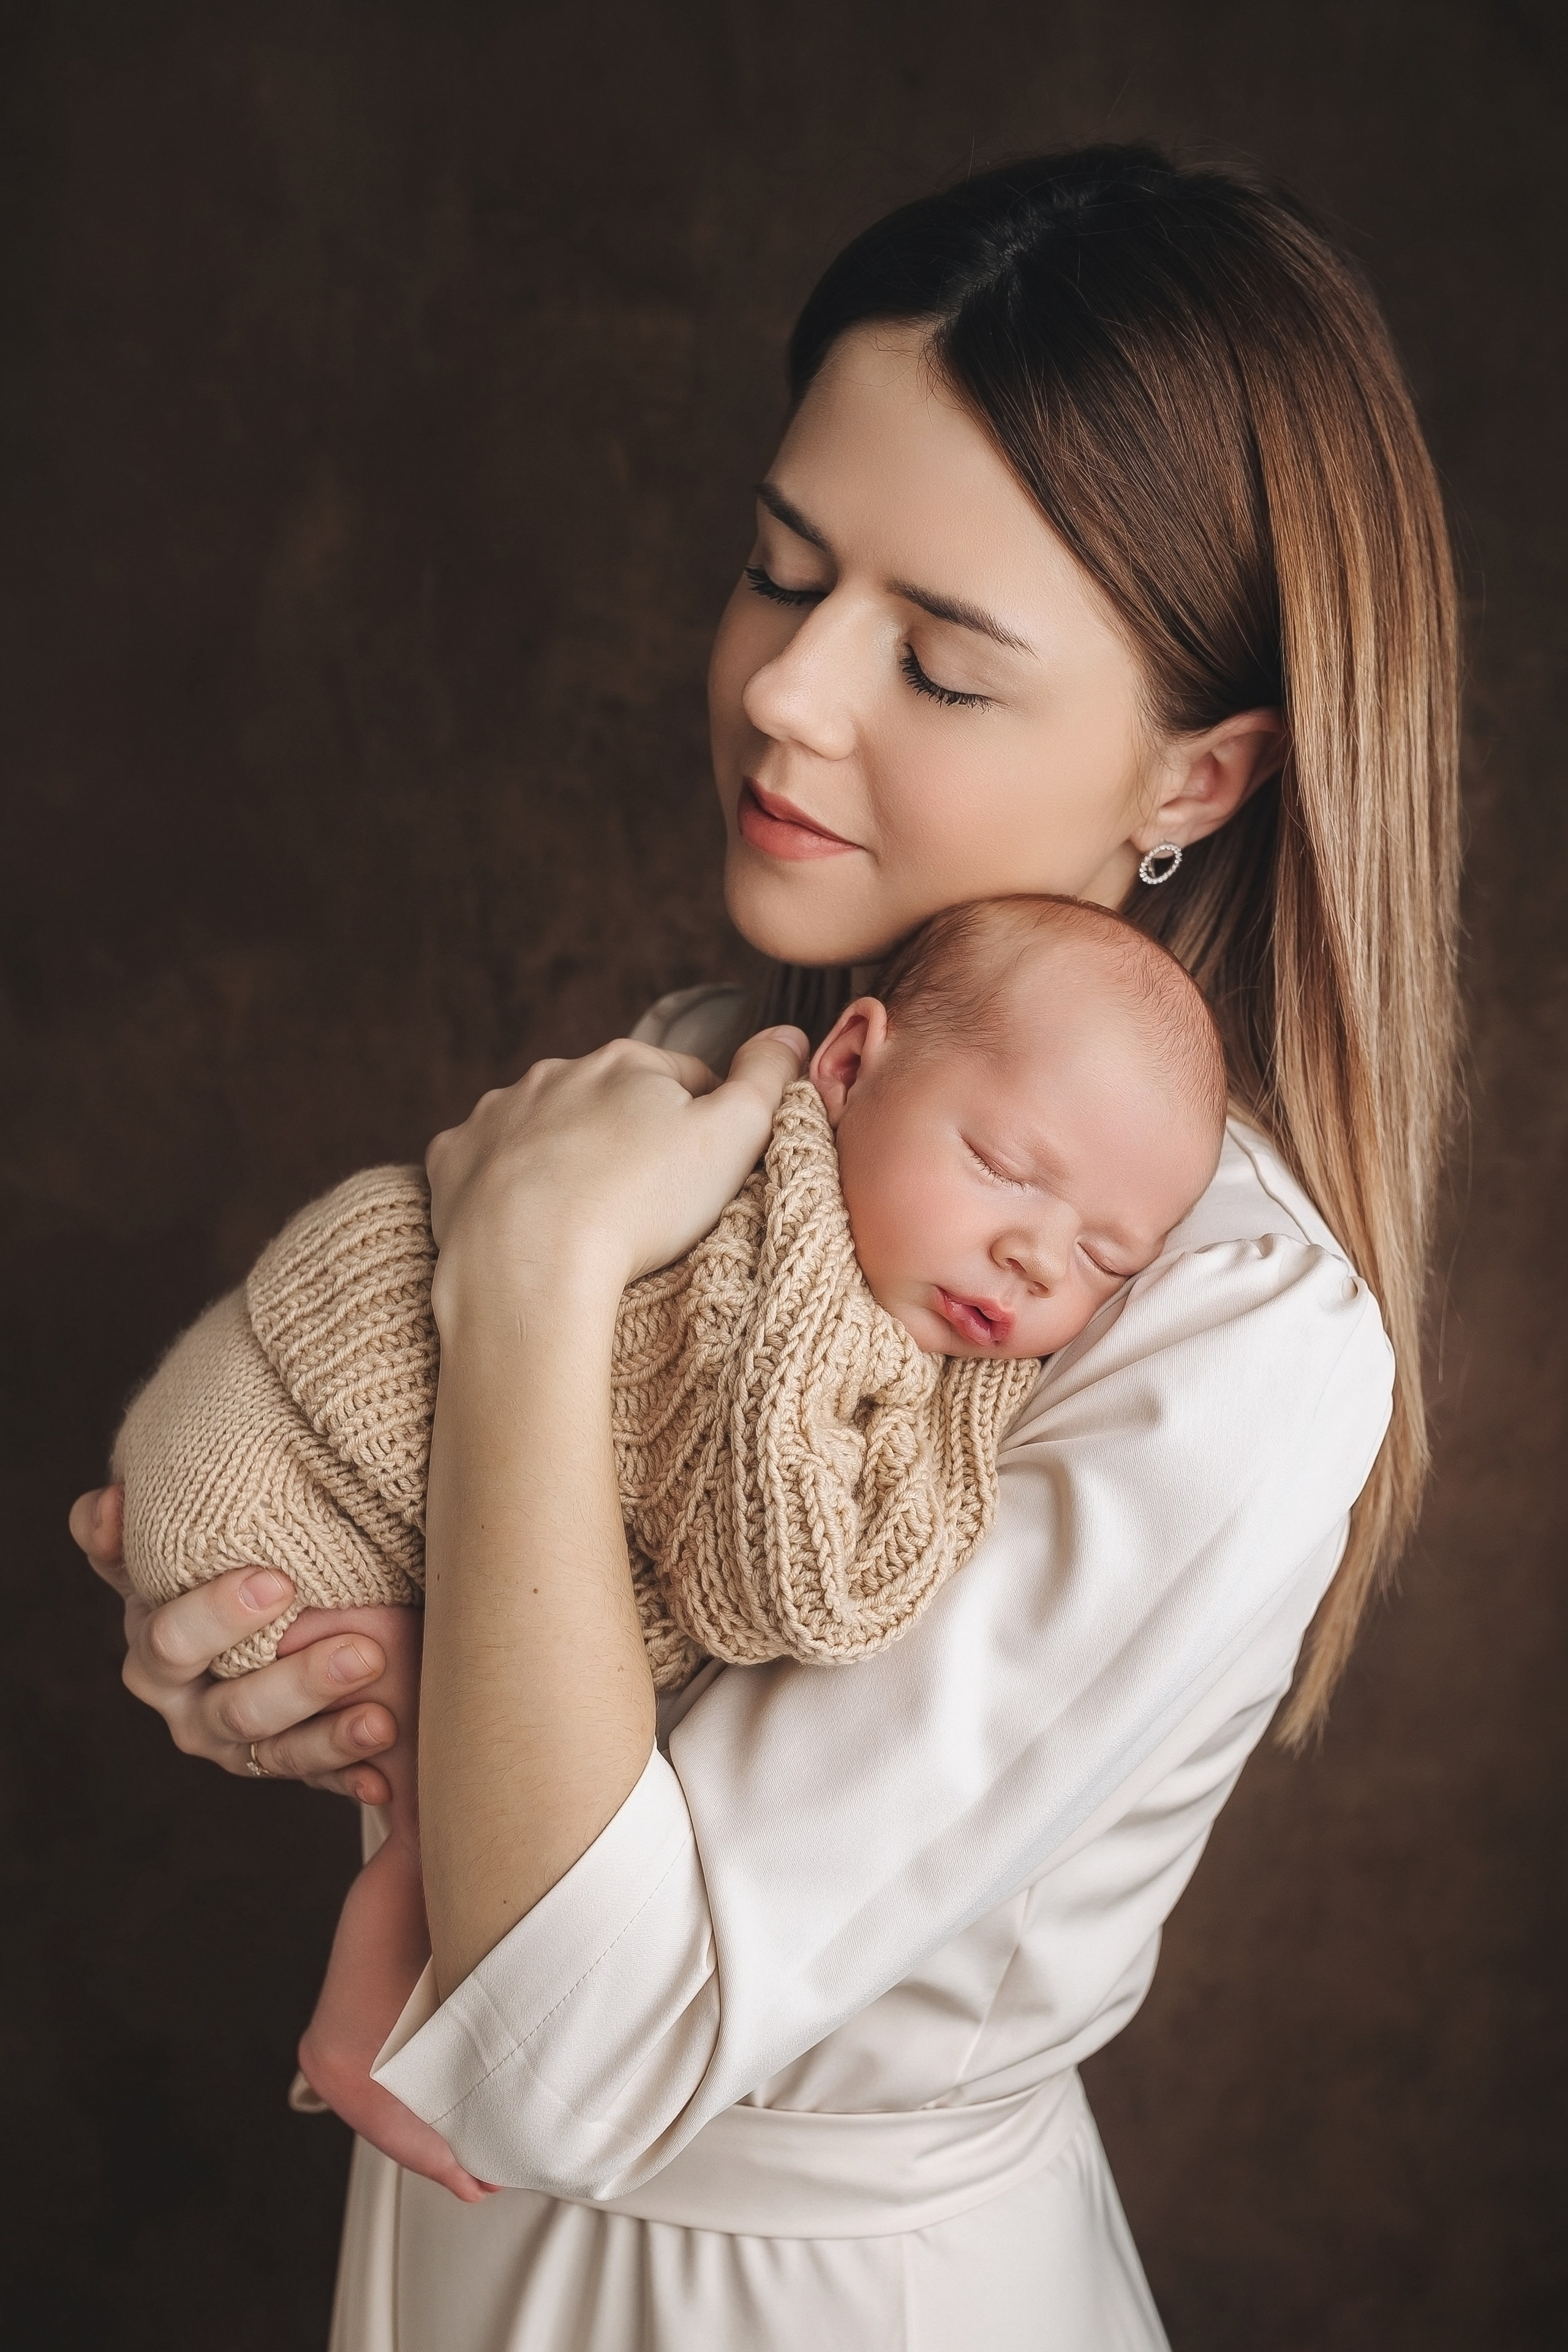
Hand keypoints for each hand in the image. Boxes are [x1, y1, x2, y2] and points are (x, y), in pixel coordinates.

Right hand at [70, 1484, 402, 1800]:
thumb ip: (145, 1515)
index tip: (276, 1582)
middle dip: (296, 1682)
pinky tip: (382, 1779)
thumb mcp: (181, 1529)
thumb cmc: (216, 1552)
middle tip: (360, 1649)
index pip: (170, 1637)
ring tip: (381, 1719)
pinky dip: (347, 1779)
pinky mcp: (273, 1761)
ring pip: (273, 1749)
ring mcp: (227, 1739)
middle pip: (231, 1705)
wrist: (256, 1596)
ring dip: (329, 1738)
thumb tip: (116, 1499)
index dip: (213, 1615)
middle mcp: (183, 1699)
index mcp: (154, 1640)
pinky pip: (310, 1778)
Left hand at [425, 1026, 807, 1315]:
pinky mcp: (452, 1159)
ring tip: (587, 1215)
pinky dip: (505, 1184)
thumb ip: (767, 1080)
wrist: (529, 1266)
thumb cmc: (640, 1203)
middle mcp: (555, 1073)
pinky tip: (527, 1222)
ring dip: (566, 1156)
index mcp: (626, 1062)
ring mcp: (498, 1115)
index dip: (708, 1122)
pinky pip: (484, 1162)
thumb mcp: (734, 1137)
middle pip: (611, 1100)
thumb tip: (790, 1035)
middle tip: (650, 1200)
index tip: (709, 1171)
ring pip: (544, 1127)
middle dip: (631, 1135)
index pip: (686, 1078)